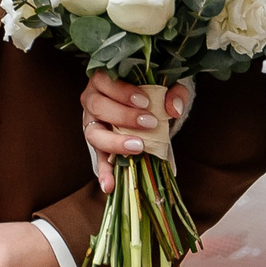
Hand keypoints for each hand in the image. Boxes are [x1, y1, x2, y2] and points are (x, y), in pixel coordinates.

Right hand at [79, 73, 190, 192]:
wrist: (149, 104)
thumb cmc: (152, 90)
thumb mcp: (167, 86)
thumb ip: (173, 92)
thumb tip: (173, 109)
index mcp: (104, 80)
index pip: (104, 81)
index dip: (122, 92)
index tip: (145, 101)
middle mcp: (92, 100)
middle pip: (98, 107)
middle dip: (123, 116)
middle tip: (150, 123)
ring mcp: (92, 124)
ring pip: (94, 133)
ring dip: (115, 142)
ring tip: (138, 148)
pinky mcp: (98, 145)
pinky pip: (98, 159)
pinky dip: (103, 173)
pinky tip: (109, 186)